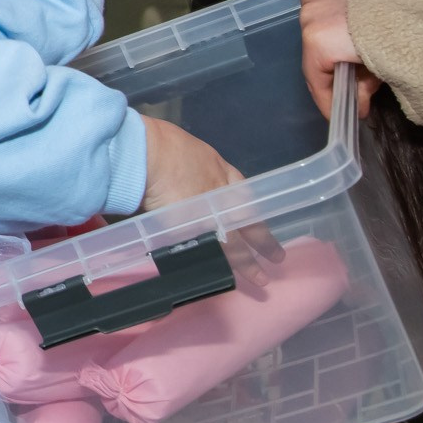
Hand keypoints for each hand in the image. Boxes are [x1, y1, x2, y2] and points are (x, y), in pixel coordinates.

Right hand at [139, 117, 281, 288]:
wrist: (145, 154)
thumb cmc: (158, 143)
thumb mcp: (185, 150)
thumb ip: (189, 167)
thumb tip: (180, 179)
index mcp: (219, 170)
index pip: (244, 194)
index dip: (252, 210)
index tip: (259, 223)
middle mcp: (221, 194)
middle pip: (248, 222)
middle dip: (263, 241)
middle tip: (278, 258)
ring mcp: (208, 213)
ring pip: (233, 243)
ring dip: (246, 262)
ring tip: (260, 279)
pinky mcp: (190, 230)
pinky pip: (206, 252)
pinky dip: (213, 265)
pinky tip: (219, 276)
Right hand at [300, 0, 380, 118]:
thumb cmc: (396, 37)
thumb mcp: (380, 72)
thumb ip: (363, 90)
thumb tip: (359, 104)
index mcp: (318, 42)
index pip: (316, 81)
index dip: (329, 102)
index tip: (344, 115)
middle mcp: (310, 18)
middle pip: (315, 54)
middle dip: (334, 73)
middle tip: (357, 86)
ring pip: (315, 29)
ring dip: (330, 45)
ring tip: (354, 56)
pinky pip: (320, 6)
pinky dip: (329, 18)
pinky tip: (345, 28)